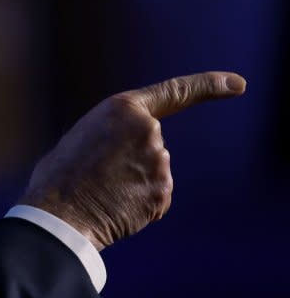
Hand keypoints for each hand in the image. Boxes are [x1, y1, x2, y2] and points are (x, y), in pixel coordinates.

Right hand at [21, 71, 245, 249]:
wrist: (58, 213)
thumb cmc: (59, 175)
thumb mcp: (84, 135)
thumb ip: (113, 135)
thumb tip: (124, 154)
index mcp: (123, 108)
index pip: (176, 92)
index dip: (210, 85)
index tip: (238, 84)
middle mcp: (148, 131)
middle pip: (153, 144)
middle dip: (133, 159)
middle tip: (98, 172)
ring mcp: (158, 163)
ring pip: (154, 172)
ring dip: (134, 182)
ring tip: (102, 189)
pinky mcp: (162, 193)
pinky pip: (155, 196)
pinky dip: (139, 204)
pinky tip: (116, 206)